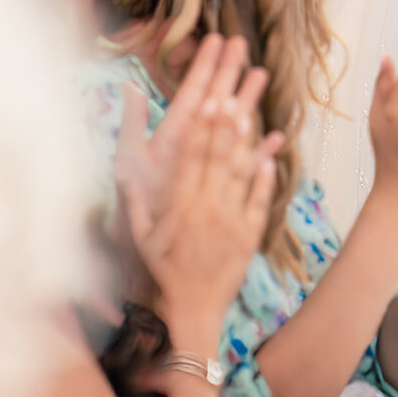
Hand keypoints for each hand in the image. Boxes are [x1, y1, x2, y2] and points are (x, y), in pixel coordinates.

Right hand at [117, 34, 282, 330]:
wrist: (195, 307)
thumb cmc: (165, 268)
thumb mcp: (142, 237)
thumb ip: (137, 201)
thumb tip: (126, 170)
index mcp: (178, 205)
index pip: (190, 157)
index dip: (200, 126)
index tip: (206, 99)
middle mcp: (205, 207)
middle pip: (216, 156)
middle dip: (223, 120)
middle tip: (230, 89)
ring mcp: (230, 220)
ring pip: (238, 171)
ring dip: (244, 138)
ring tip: (249, 108)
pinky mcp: (250, 233)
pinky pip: (258, 198)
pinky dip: (264, 173)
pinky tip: (270, 149)